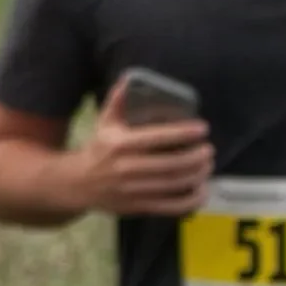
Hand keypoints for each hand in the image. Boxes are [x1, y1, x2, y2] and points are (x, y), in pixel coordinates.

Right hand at [76, 77, 213, 217]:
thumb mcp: (104, 123)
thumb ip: (118, 102)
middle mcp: (127, 168)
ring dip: (199, 175)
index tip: (203, 128)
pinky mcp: (140, 207)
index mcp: (119, 144)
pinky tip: (203, 189)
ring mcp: (134, 190)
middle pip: (172, 164)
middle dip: (197, 157)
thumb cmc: (98, 149)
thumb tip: (130, 78)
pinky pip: (173, 207)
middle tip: (209, 150)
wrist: (76, 184)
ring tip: (208, 165)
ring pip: (175, 184)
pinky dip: (193, 200)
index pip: (157, 137)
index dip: (183, 133)